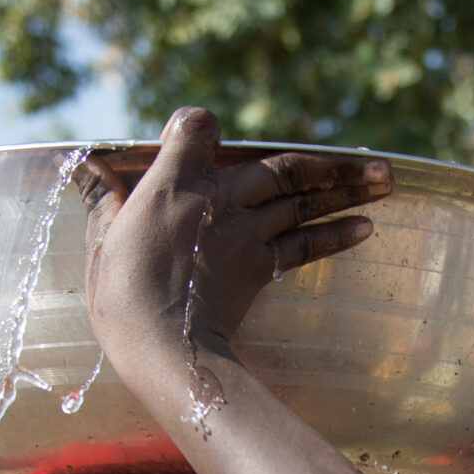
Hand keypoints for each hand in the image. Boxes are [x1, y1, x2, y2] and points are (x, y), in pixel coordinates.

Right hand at [80, 106, 389, 366]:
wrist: (164, 347)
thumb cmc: (121, 295)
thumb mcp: (102, 241)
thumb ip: (103, 199)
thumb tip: (87, 166)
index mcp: (173, 181)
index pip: (196, 127)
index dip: (199, 126)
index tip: (200, 132)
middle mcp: (218, 196)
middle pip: (279, 167)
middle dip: (327, 163)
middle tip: (373, 164)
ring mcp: (245, 230)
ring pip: (302, 198)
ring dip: (348, 188)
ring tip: (386, 180)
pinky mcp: (260, 266)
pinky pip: (304, 244)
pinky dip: (336, 234)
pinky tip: (366, 227)